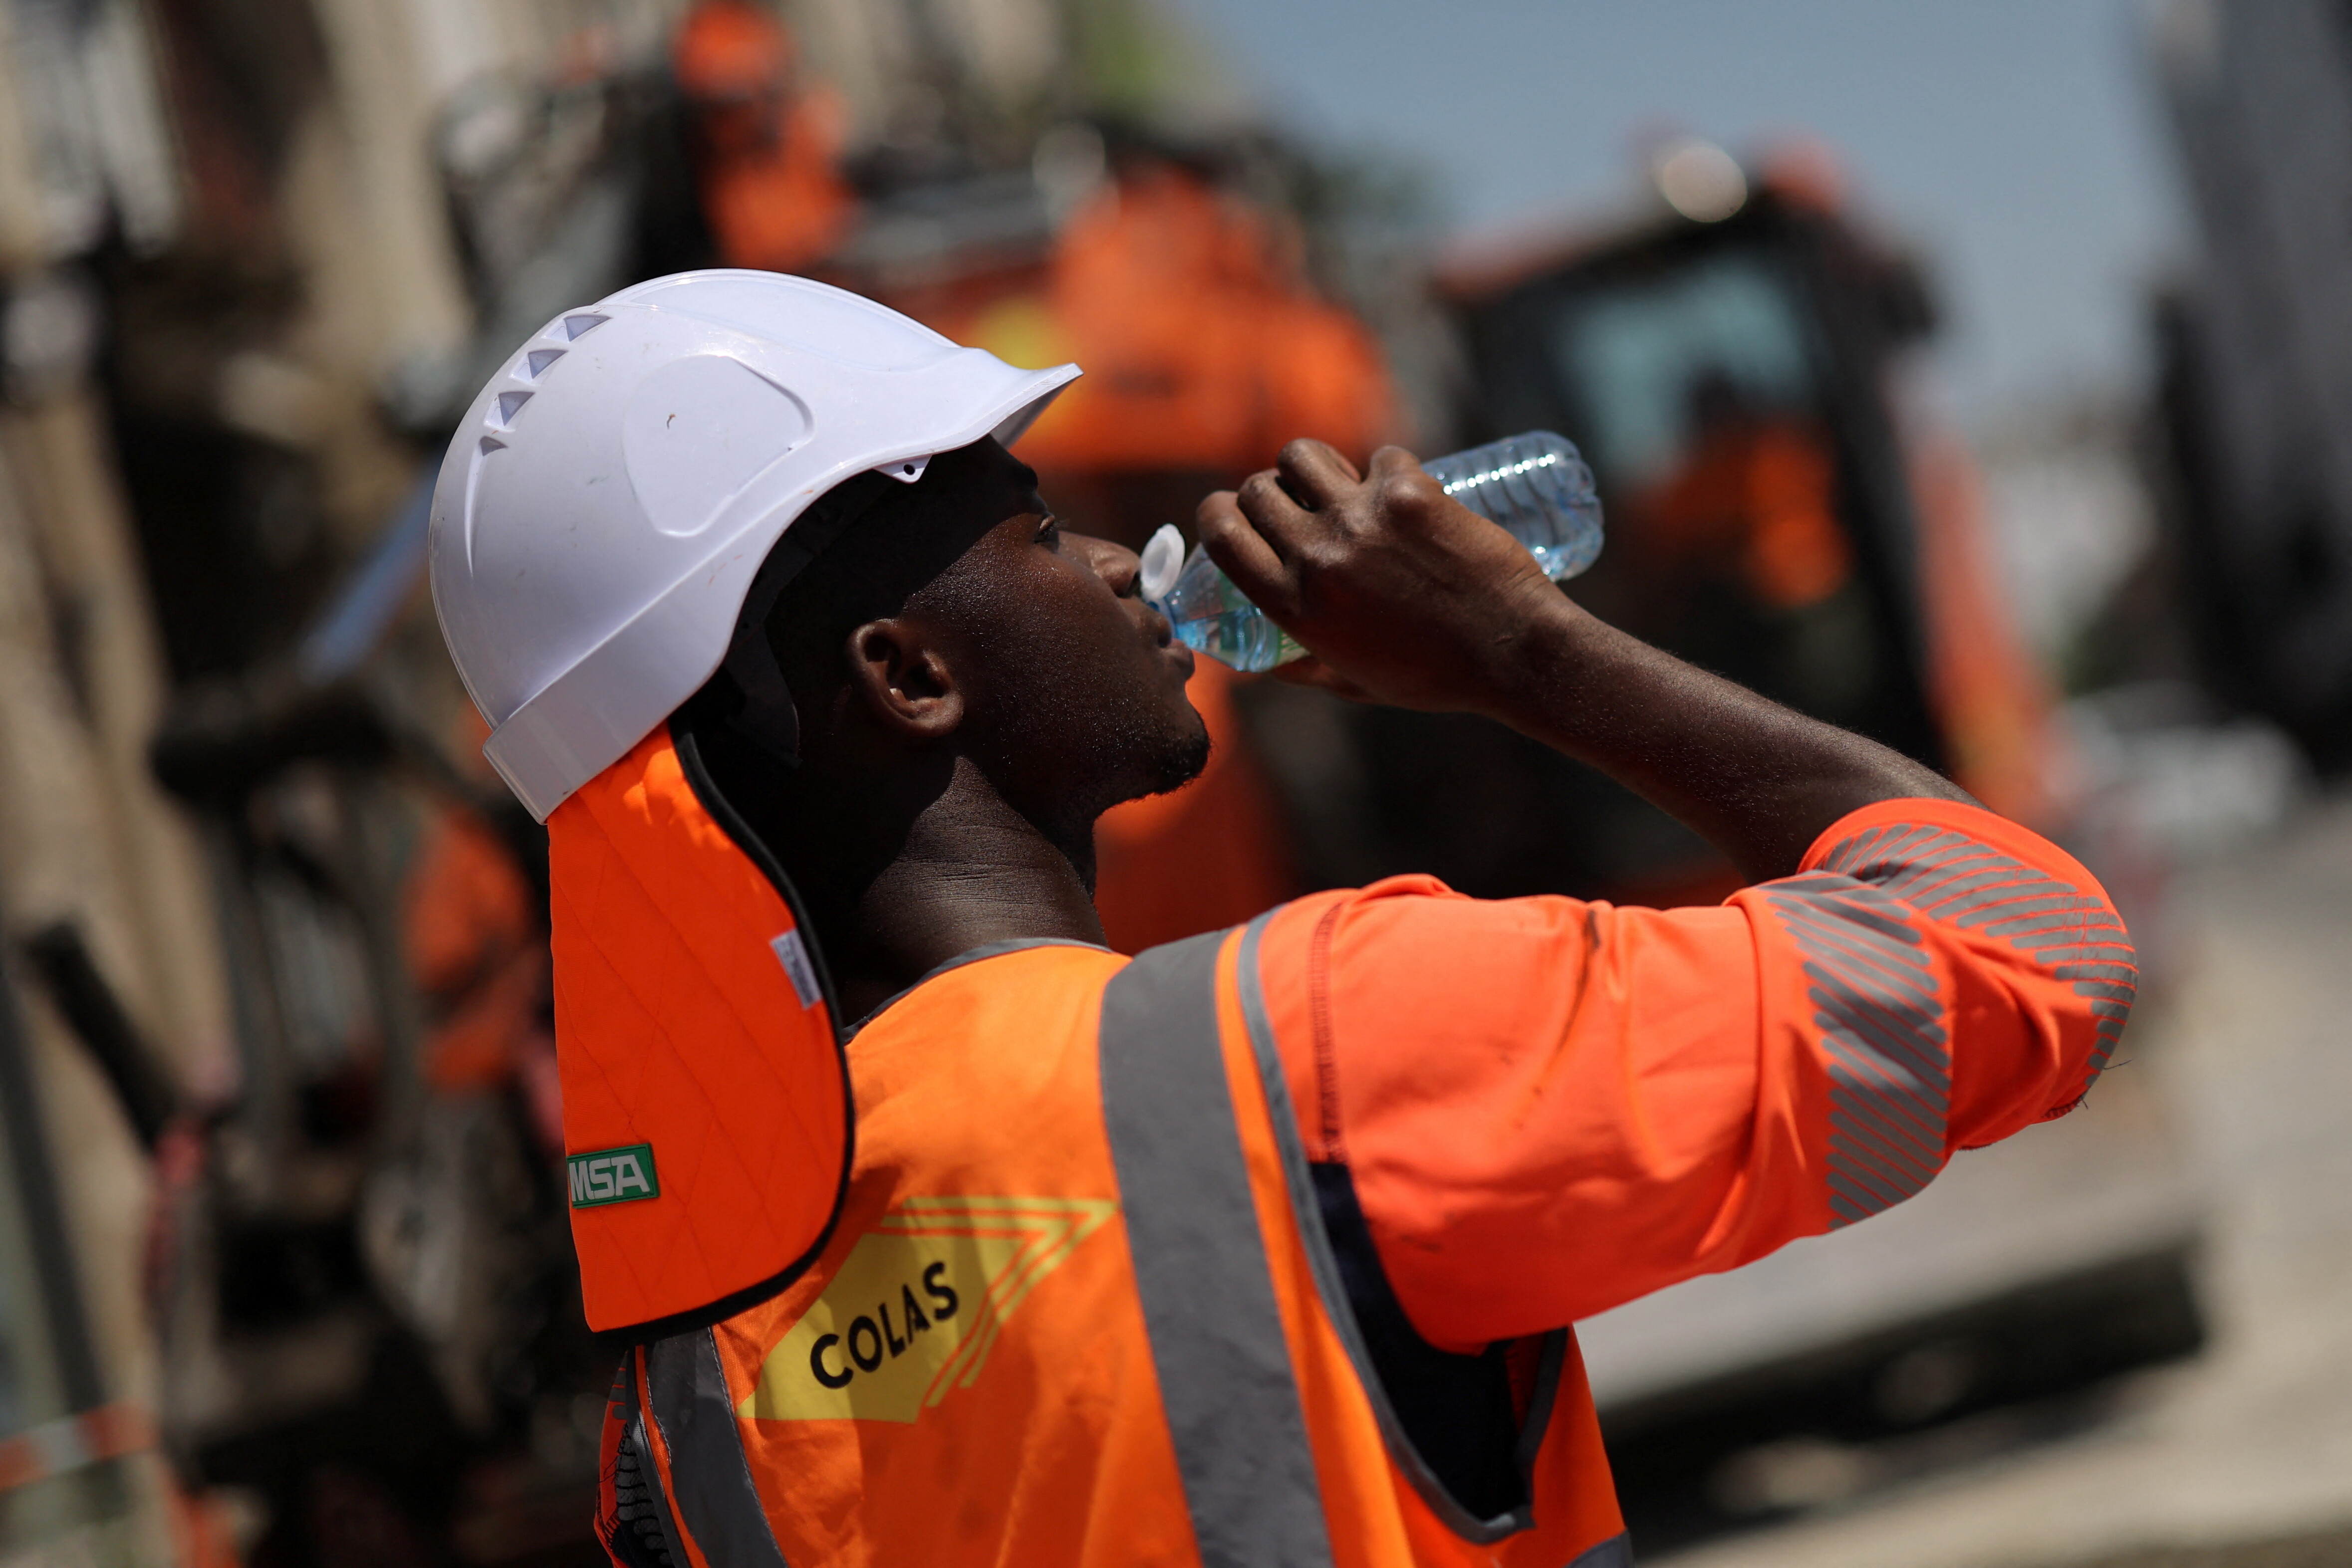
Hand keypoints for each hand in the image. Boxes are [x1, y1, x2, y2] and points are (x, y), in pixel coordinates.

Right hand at [1195, 440, 1574, 713]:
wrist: (1512, 654)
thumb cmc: (1435, 677)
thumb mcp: (1353, 683)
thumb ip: (1304, 669)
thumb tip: (1266, 665)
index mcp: (1294, 607)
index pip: (1221, 534)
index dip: (1219, 513)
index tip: (1236, 512)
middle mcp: (1317, 559)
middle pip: (1258, 488)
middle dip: (1272, 489)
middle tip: (1302, 501)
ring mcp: (1362, 520)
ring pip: (1305, 454)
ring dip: (1317, 464)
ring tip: (1344, 484)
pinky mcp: (1409, 493)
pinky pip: (1383, 457)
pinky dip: (1392, 469)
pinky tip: (1410, 492)